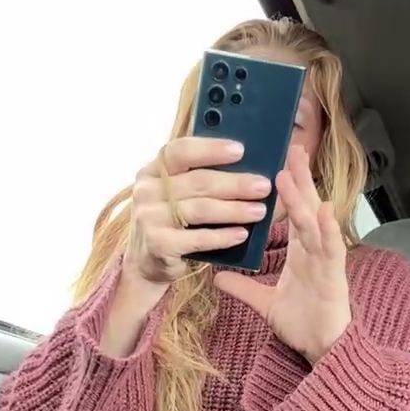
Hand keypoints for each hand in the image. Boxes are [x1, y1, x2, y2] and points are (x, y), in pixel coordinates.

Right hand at [124, 137, 271, 285]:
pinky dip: (223, 237)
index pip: (180, 151)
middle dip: (235, 184)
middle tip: (263, 186)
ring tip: (259, 211)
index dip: (211, 149)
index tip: (240, 150)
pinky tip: (242, 234)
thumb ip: (203, 178)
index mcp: (154, 170)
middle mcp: (147, 191)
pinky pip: (197, 238)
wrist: (149, 262)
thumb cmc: (174, 222)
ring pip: (200, 209)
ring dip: (234, 210)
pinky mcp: (157, 244)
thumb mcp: (180, 195)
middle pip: (197, 182)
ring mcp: (149, 218)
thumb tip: (250, 169)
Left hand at [214, 145, 350, 364]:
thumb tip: (218, 276)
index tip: (277, 163)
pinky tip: (324, 210)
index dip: (287, 189)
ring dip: (304, 197)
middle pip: (306, 207)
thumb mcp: (264, 302)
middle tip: (290, 148)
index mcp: (301, 252)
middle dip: (298, 178)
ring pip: (314, 222)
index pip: (293, 213)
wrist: (322, 349)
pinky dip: (327, 230)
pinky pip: (331, 249)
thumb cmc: (302, 323)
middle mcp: (314, 250)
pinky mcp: (334, 276)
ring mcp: (325, 260)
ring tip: (291, 173)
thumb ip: (243, 287)